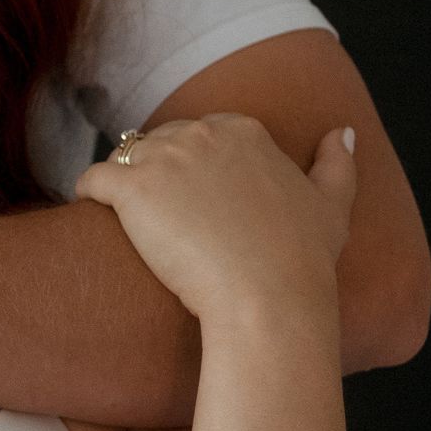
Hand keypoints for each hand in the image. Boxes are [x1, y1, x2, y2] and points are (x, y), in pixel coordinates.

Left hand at [74, 115, 355, 331]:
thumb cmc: (301, 262)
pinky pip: (92, 178)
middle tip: (157, 217)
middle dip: (156, 172)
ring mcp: (164, 157)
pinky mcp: (131, 187)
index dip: (192, 166)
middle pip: (160, 142)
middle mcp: (203, 134)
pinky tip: (95, 216)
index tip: (192, 201)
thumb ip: (338, 164)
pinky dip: (88, 194)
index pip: (201, 133)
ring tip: (125, 222)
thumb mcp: (332, 207)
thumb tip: (341, 131)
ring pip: (124, 157)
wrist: (268, 299)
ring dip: (122, 184)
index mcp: (244, 131)